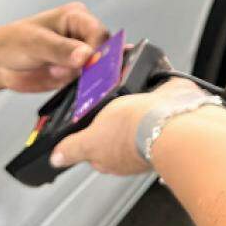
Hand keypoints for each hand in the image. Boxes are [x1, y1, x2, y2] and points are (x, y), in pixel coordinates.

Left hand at [0, 2, 109, 92]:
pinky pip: (87, 83)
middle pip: (105, 52)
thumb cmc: (12, 43)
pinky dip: (81, 88)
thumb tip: (86, 56)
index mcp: (76, 18)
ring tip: (59, 75)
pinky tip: (64, 83)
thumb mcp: (36, 43)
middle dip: (92, 66)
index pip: (99, 33)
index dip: (98, 50)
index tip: (89, 65)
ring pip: (98, 70)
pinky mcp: (75, 74)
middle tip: (75, 74)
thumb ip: (62, 49)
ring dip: (85, 79)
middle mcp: (82, 35)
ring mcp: (80, 56)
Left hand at [50, 77, 205, 174]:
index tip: (86, 112)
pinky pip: (156, 84)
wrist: (169, 118)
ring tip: (121, 71)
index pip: (95, 144)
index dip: (89, 128)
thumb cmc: (131, 133)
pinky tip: (142, 66)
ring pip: (136, 102)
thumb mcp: (90, 141)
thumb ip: (73, 148)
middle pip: (115, 122)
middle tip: (104, 89)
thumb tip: (56, 159)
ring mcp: (153, 122)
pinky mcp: (168, 101)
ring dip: (131, 88)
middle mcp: (133, 140)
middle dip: (111, 105)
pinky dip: (151, 75)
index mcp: (112, 154)